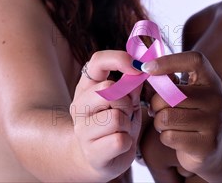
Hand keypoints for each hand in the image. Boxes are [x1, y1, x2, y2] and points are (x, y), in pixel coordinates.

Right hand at [70, 50, 142, 180]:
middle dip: (126, 102)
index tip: (137, 68)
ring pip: (116, 117)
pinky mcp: (91, 152)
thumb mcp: (127, 102)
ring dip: (127, 124)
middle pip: (108, 90)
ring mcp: (82, 130)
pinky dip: (127, 142)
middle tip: (126, 112)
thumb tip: (142, 69)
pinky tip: (121, 144)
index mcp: (87, 87)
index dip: (119, 59)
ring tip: (123, 129)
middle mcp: (79, 106)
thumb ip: (132, 87)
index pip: (97, 61)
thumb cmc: (116, 126)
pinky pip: (119, 140)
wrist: (100, 160)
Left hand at [143, 52, 221, 175]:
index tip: (146, 68)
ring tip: (167, 123)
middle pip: (170, 94)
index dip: (168, 61)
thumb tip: (143, 69)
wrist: (211, 148)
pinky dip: (165, 137)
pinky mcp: (207, 144)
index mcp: (211, 80)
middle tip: (156, 109)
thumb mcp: (184, 94)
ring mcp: (215, 122)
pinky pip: (169, 136)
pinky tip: (175, 137)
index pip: (193, 60)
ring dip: (159, 122)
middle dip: (155, 104)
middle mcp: (217, 98)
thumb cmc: (189, 114)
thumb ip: (167, 81)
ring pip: (166, 117)